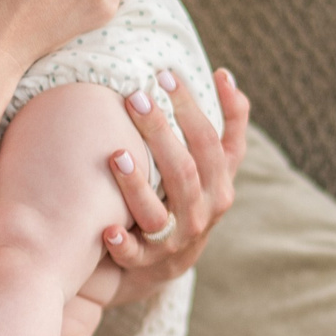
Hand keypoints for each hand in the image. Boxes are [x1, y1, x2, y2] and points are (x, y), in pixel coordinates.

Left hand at [97, 66, 249, 297]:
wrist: (169, 262)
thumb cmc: (190, 197)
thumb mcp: (215, 166)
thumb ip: (227, 125)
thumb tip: (223, 74)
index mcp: (220, 184)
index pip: (212, 142)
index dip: (193, 109)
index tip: (168, 75)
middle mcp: (203, 212)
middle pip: (185, 170)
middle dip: (160, 132)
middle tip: (135, 97)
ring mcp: (175, 239)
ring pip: (158, 212)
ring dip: (136, 185)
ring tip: (116, 154)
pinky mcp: (146, 261)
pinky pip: (135, 254)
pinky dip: (122, 244)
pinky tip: (107, 229)